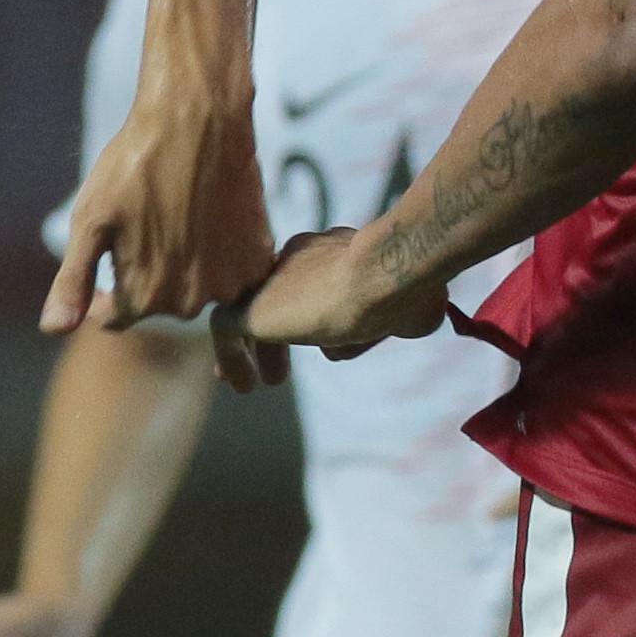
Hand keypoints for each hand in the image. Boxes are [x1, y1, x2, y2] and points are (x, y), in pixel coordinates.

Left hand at [42, 90, 276, 332]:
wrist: (199, 119)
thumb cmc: (135, 165)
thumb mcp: (91, 220)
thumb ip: (73, 281)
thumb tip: (52, 329)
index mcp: (144, 297)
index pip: (113, 316)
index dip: (103, 289)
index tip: (109, 249)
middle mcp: (189, 302)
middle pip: (155, 304)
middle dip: (145, 276)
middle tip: (144, 224)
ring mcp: (229, 283)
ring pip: (193, 291)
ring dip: (182, 266)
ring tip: (173, 218)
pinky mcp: (257, 259)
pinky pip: (230, 275)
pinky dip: (218, 257)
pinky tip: (207, 220)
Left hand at [216, 227, 439, 390]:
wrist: (383, 274)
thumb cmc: (409, 290)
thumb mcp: (407, 306)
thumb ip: (396, 310)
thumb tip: (404, 320)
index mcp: (330, 250)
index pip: (309, 281)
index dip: (310, 311)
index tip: (319, 337)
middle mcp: (297, 258)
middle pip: (282, 297)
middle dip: (276, 327)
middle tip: (276, 362)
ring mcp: (271, 281)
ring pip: (256, 315)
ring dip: (262, 349)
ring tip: (268, 382)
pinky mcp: (252, 308)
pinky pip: (227, 331)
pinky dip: (232, 358)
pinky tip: (243, 386)